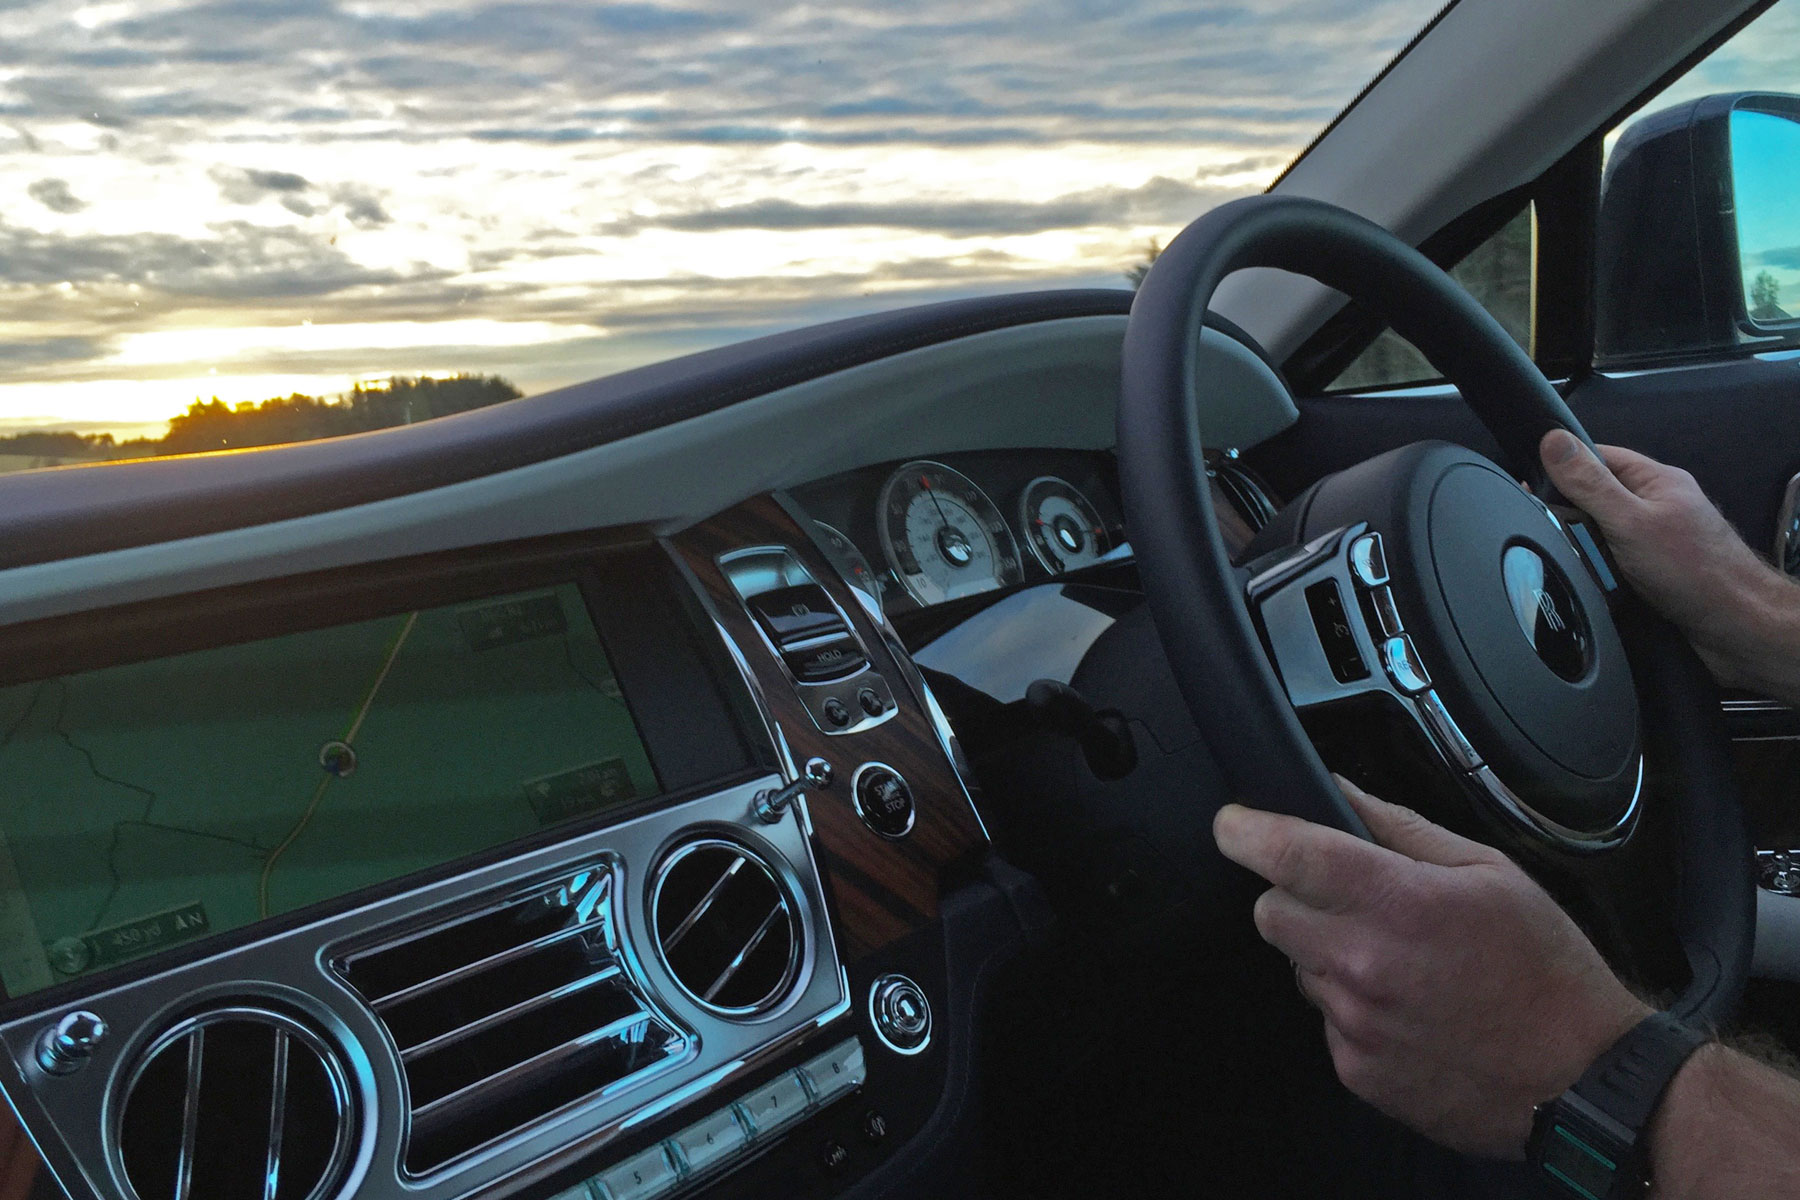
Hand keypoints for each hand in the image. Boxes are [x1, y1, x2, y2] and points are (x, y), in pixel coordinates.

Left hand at [1213, 777, 1647, 1157]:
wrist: (1583, 1079)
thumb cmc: (1546, 971)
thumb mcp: (1488, 870)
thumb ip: (1400, 827)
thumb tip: (1339, 792)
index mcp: (1397, 903)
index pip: (1286, 854)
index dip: (1244, 830)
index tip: (1234, 823)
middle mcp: (1364, 966)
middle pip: (1270, 912)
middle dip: (1294, 896)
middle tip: (1349, 901)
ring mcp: (1356, 1024)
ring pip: (1298, 968)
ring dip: (1328, 955)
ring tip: (1400, 963)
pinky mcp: (1358, 1073)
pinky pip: (1325, 1022)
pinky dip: (1352, 1009)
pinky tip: (1406, 1008)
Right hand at [1539, 429, 1797, 689]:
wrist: (1734, 626)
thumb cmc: (1695, 571)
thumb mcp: (1629, 520)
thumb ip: (1589, 483)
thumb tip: (1553, 441)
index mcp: (1655, 480)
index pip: (1596, 457)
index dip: (1562, 469)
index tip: (1531, 487)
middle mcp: (1655, 506)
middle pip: (1593, 500)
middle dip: (1573, 522)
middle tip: (1567, 539)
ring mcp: (1653, 540)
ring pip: (1598, 537)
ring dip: (1587, 554)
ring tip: (1591, 568)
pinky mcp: (1650, 571)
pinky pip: (1608, 565)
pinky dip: (1599, 575)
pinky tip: (1598, 584)